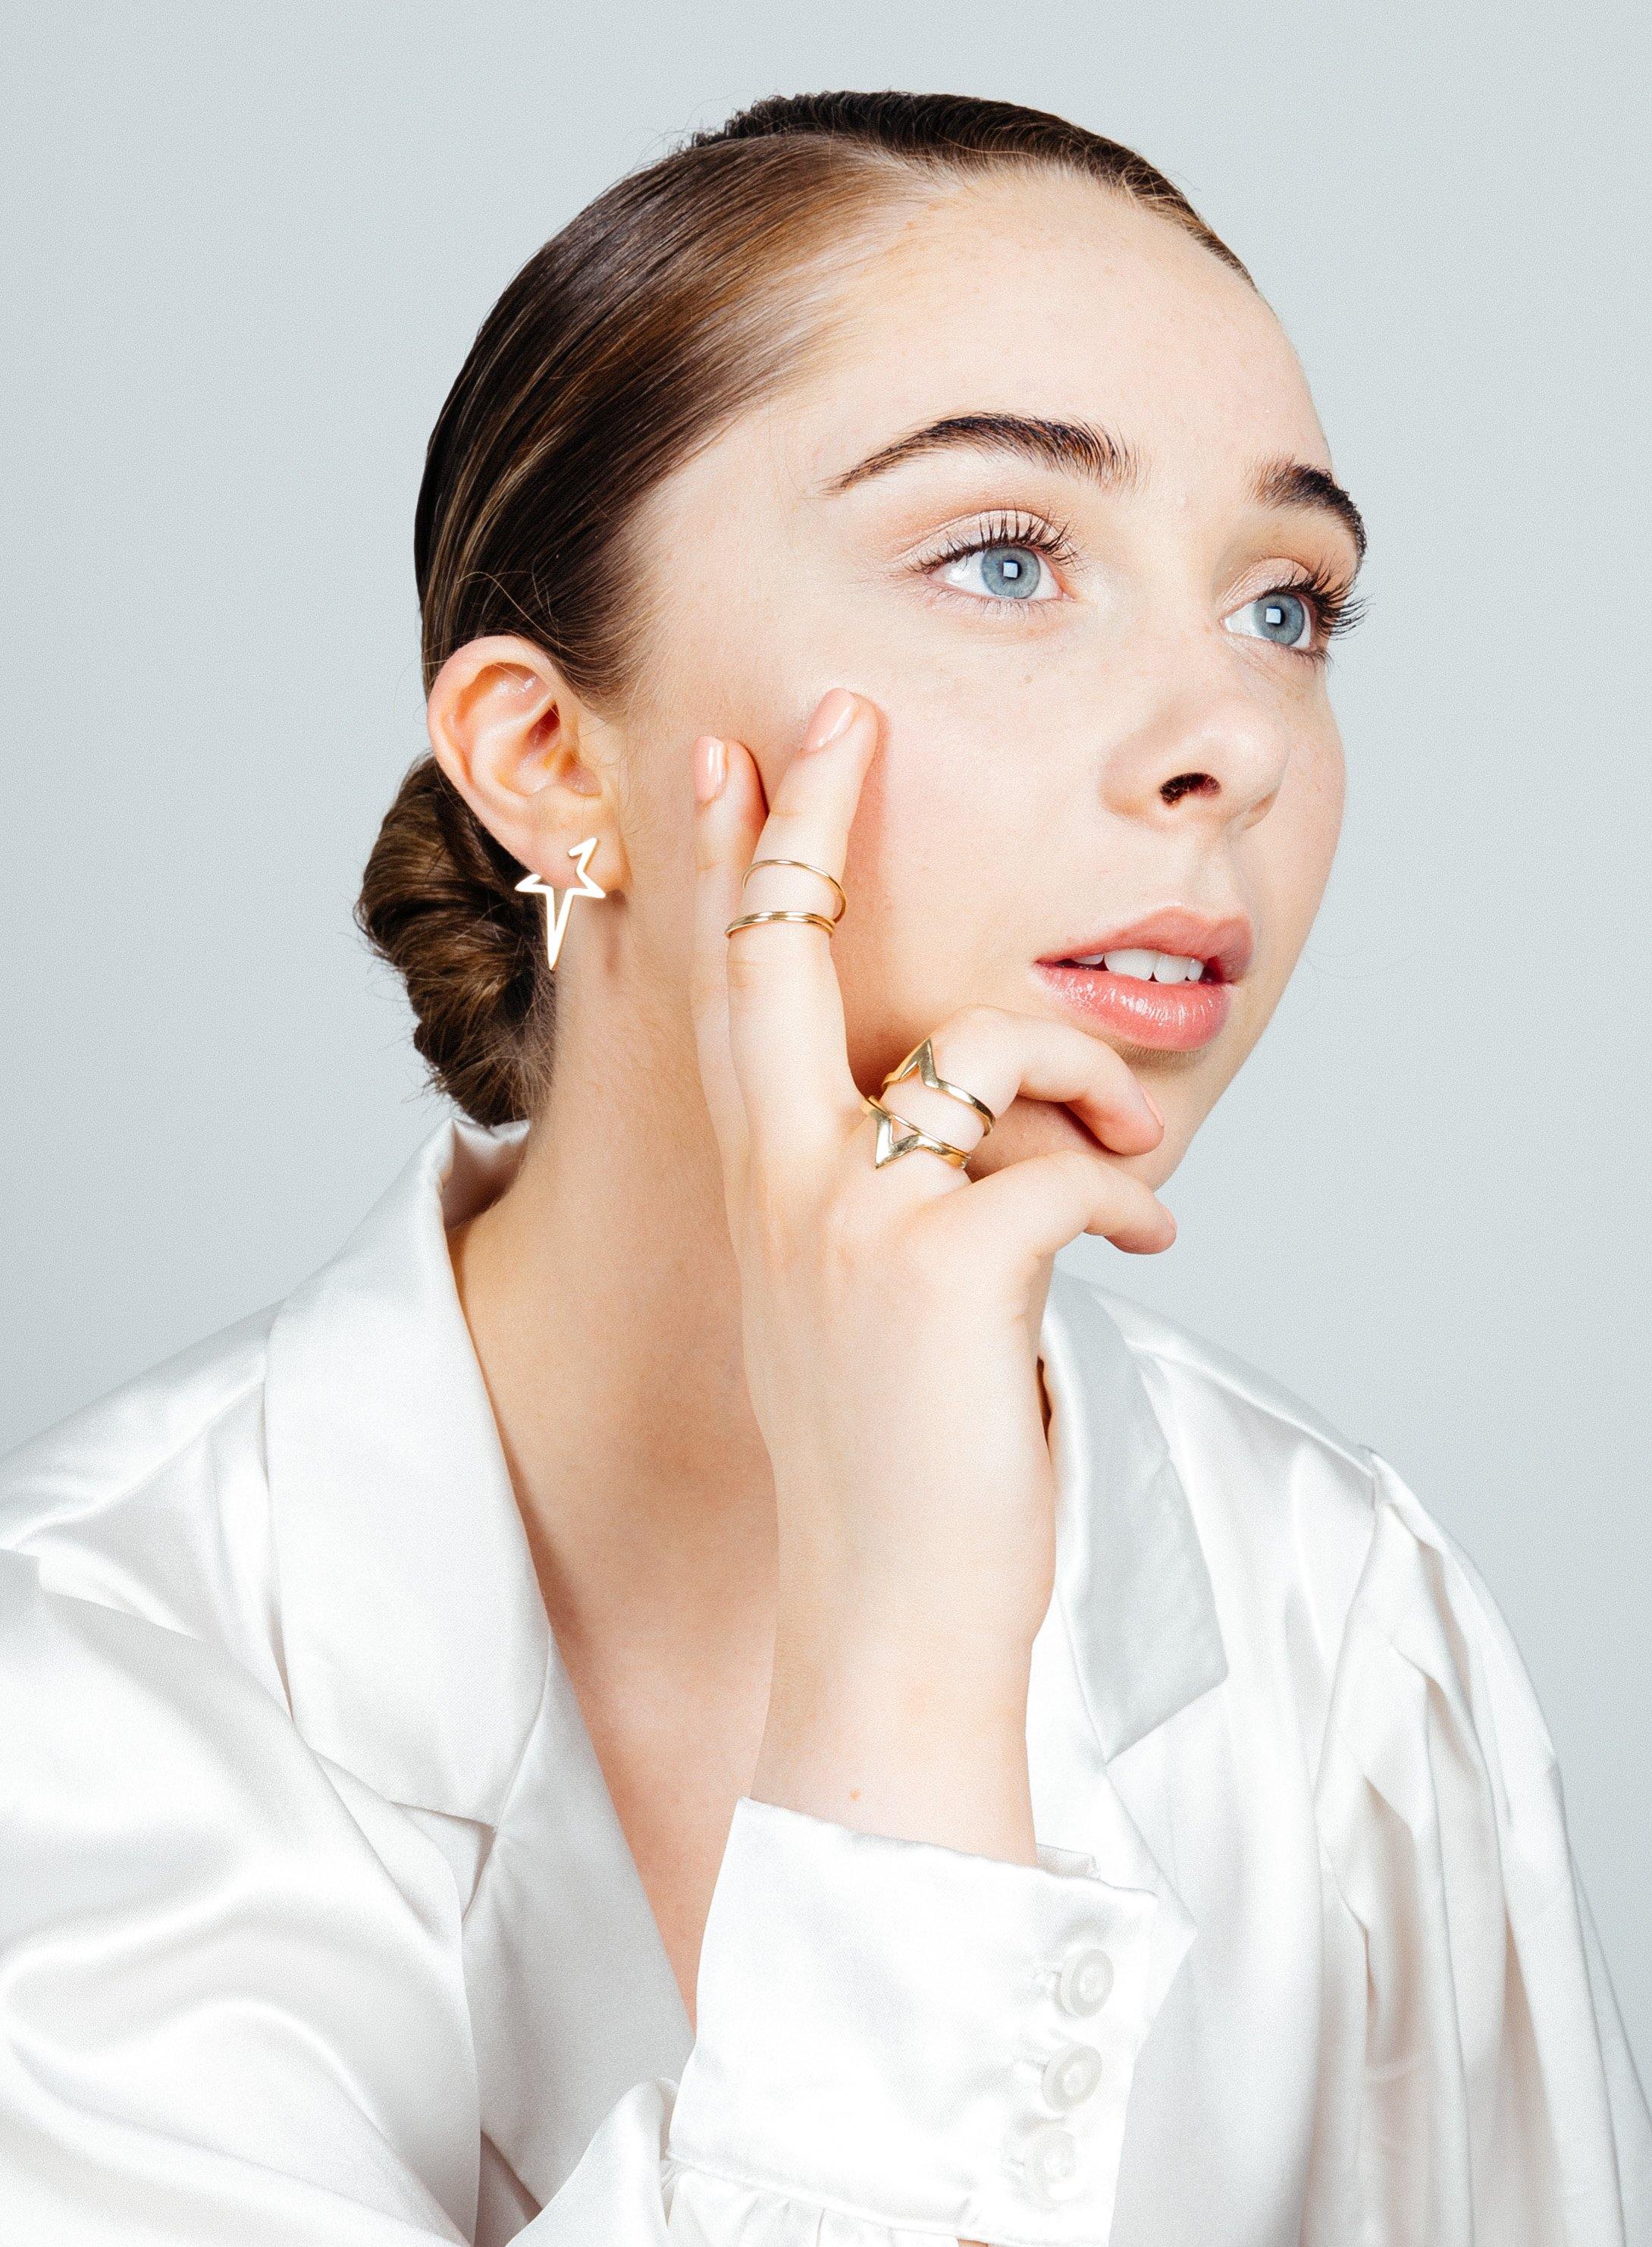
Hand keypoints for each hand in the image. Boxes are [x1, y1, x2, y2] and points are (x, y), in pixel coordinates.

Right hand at [688, 690, 1173, 1862]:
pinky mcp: (943, 1268)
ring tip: (1137, 1153)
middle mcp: (785, 1186)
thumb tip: (1000, 1126)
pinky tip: (1146, 1242)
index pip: (737, 996)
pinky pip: (1072, 1166)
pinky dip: (1130, 1193)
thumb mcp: (860, 1306)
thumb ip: (894, 1196)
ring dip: (1091, 1078)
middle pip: (783, 954)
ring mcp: (852, 1219)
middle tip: (842, 716)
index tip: (732, 764)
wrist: (882, 1621)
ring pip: (988, 1046)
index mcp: (765, 1191)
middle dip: (808, 820)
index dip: (732, 868)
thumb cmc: (890, 1464)